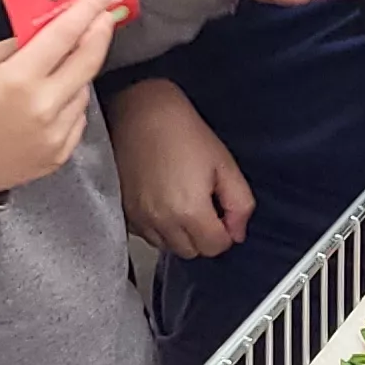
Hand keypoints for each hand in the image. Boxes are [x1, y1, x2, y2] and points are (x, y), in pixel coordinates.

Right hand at [0, 0, 125, 194]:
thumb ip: (15, 44)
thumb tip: (45, 29)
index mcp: (19, 79)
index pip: (65, 34)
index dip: (89, 9)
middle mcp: (43, 106)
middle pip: (89, 60)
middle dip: (101, 32)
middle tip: (105, 15)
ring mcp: (54, 133)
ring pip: (85, 89)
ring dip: (79, 72)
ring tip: (56, 69)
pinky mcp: (60, 153)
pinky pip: (78, 117)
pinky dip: (71, 103)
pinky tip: (51, 100)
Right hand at [110, 79, 250, 261]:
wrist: (140, 112)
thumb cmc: (183, 132)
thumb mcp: (225, 164)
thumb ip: (239, 204)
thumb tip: (238, 233)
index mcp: (190, 212)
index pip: (215, 247)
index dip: (226, 231)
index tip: (222, 212)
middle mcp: (162, 222)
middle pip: (192, 252)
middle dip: (203, 236)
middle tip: (205, 205)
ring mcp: (139, 219)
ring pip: (168, 247)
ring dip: (181, 234)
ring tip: (183, 202)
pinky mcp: (125, 211)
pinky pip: (147, 235)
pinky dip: (159, 227)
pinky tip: (163, 201)